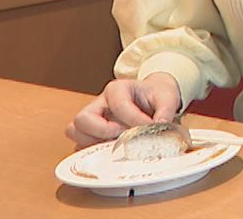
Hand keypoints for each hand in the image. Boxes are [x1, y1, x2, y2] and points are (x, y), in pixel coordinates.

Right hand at [66, 73, 180, 147]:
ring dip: (93, 143)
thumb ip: (166, 110)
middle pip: (82, 118)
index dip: (134, 119)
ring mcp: (93, 119)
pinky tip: (112, 152)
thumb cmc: (155, 96)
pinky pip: (80, 145)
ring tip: (115, 145)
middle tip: (122, 136)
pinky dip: (92, 152)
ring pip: (74, 132)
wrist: (152, 98)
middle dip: (102, 131)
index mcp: (117, 89)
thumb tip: (159, 125)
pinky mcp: (92, 134)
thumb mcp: (167, 97)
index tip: (149, 127)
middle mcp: (99, 104)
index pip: (118, 104)